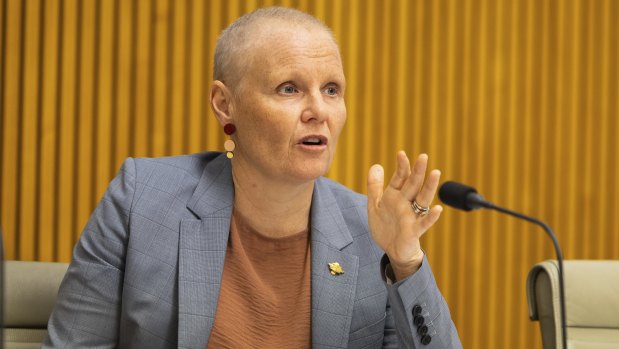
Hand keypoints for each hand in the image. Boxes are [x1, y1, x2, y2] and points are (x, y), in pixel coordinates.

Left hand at [367, 151, 442, 280]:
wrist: (392, 250)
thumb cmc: (386, 226)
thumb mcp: (375, 205)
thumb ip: (374, 186)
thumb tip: (376, 165)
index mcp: (395, 196)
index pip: (400, 178)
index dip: (401, 166)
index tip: (401, 153)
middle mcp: (405, 203)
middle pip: (413, 185)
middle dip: (417, 171)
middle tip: (423, 156)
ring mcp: (411, 216)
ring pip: (422, 199)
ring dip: (429, 187)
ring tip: (436, 173)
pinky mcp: (414, 231)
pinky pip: (424, 223)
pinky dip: (431, 217)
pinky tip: (437, 209)